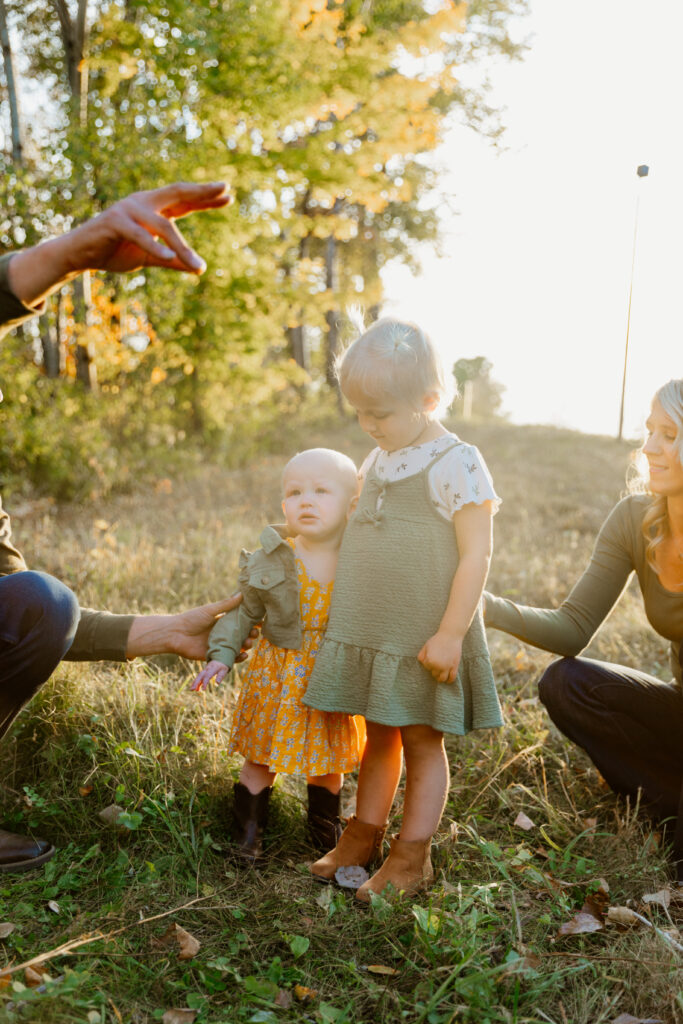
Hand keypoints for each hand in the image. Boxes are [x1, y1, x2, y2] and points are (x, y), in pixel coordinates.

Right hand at [66, 181, 231, 274]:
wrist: (80, 254)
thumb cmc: (115, 251)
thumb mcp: (151, 257)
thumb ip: (173, 260)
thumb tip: (199, 269)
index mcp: (153, 208)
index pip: (184, 200)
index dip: (205, 198)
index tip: (229, 195)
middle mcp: (143, 202)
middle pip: (177, 193)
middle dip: (201, 192)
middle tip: (223, 188)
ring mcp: (129, 209)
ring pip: (164, 225)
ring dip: (182, 247)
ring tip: (199, 266)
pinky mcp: (115, 221)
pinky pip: (140, 235)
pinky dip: (155, 246)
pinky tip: (170, 257)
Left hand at [125, 594, 256, 660]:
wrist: (174, 634)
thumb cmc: (190, 619)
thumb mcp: (210, 610)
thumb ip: (226, 605)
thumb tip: (242, 593)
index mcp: (222, 621)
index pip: (240, 621)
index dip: (251, 622)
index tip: (260, 621)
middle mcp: (222, 634)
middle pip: (242, 635)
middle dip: (251, 634)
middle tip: (255, 633)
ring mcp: (219, 645)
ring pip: (238, 647)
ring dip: (246, 645)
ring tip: (249, 643)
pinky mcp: (215, 656)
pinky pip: (229, 659)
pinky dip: (238, 658)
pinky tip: (244, 655)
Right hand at [191, 659, 229, 691]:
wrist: (219, 660)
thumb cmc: (222, 667)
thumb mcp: (223, 671)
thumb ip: (220, 676)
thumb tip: (217, 683)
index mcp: (212, 669)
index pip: (207, 676)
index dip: (205, 683)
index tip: (203, 690)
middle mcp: (207, 669)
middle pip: (200, 675)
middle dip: (196, 682)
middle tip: (192, 689)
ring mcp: (204, 670)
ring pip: (198, 676)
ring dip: (195, 683)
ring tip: (192, 690)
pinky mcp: (204, 672)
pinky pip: (199, 677)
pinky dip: (197, 683)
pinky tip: (197, 689)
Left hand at [417, 632, 462, 683]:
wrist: (451, 635)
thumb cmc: (437, 639)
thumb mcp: (426, 646)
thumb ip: (422, 655)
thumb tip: (421, 663)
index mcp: (430, 661)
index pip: (427, 667)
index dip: (428, 663)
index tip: (431, 658)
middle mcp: (438, 666)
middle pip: (434, 674)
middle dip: (434, 670)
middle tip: (436, 665)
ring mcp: (447, 667)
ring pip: (442, 679)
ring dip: (440, 678)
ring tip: (440, 674)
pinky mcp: (455, 666)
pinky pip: (452, 677)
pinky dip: (449, 680)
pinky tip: (447, 680)